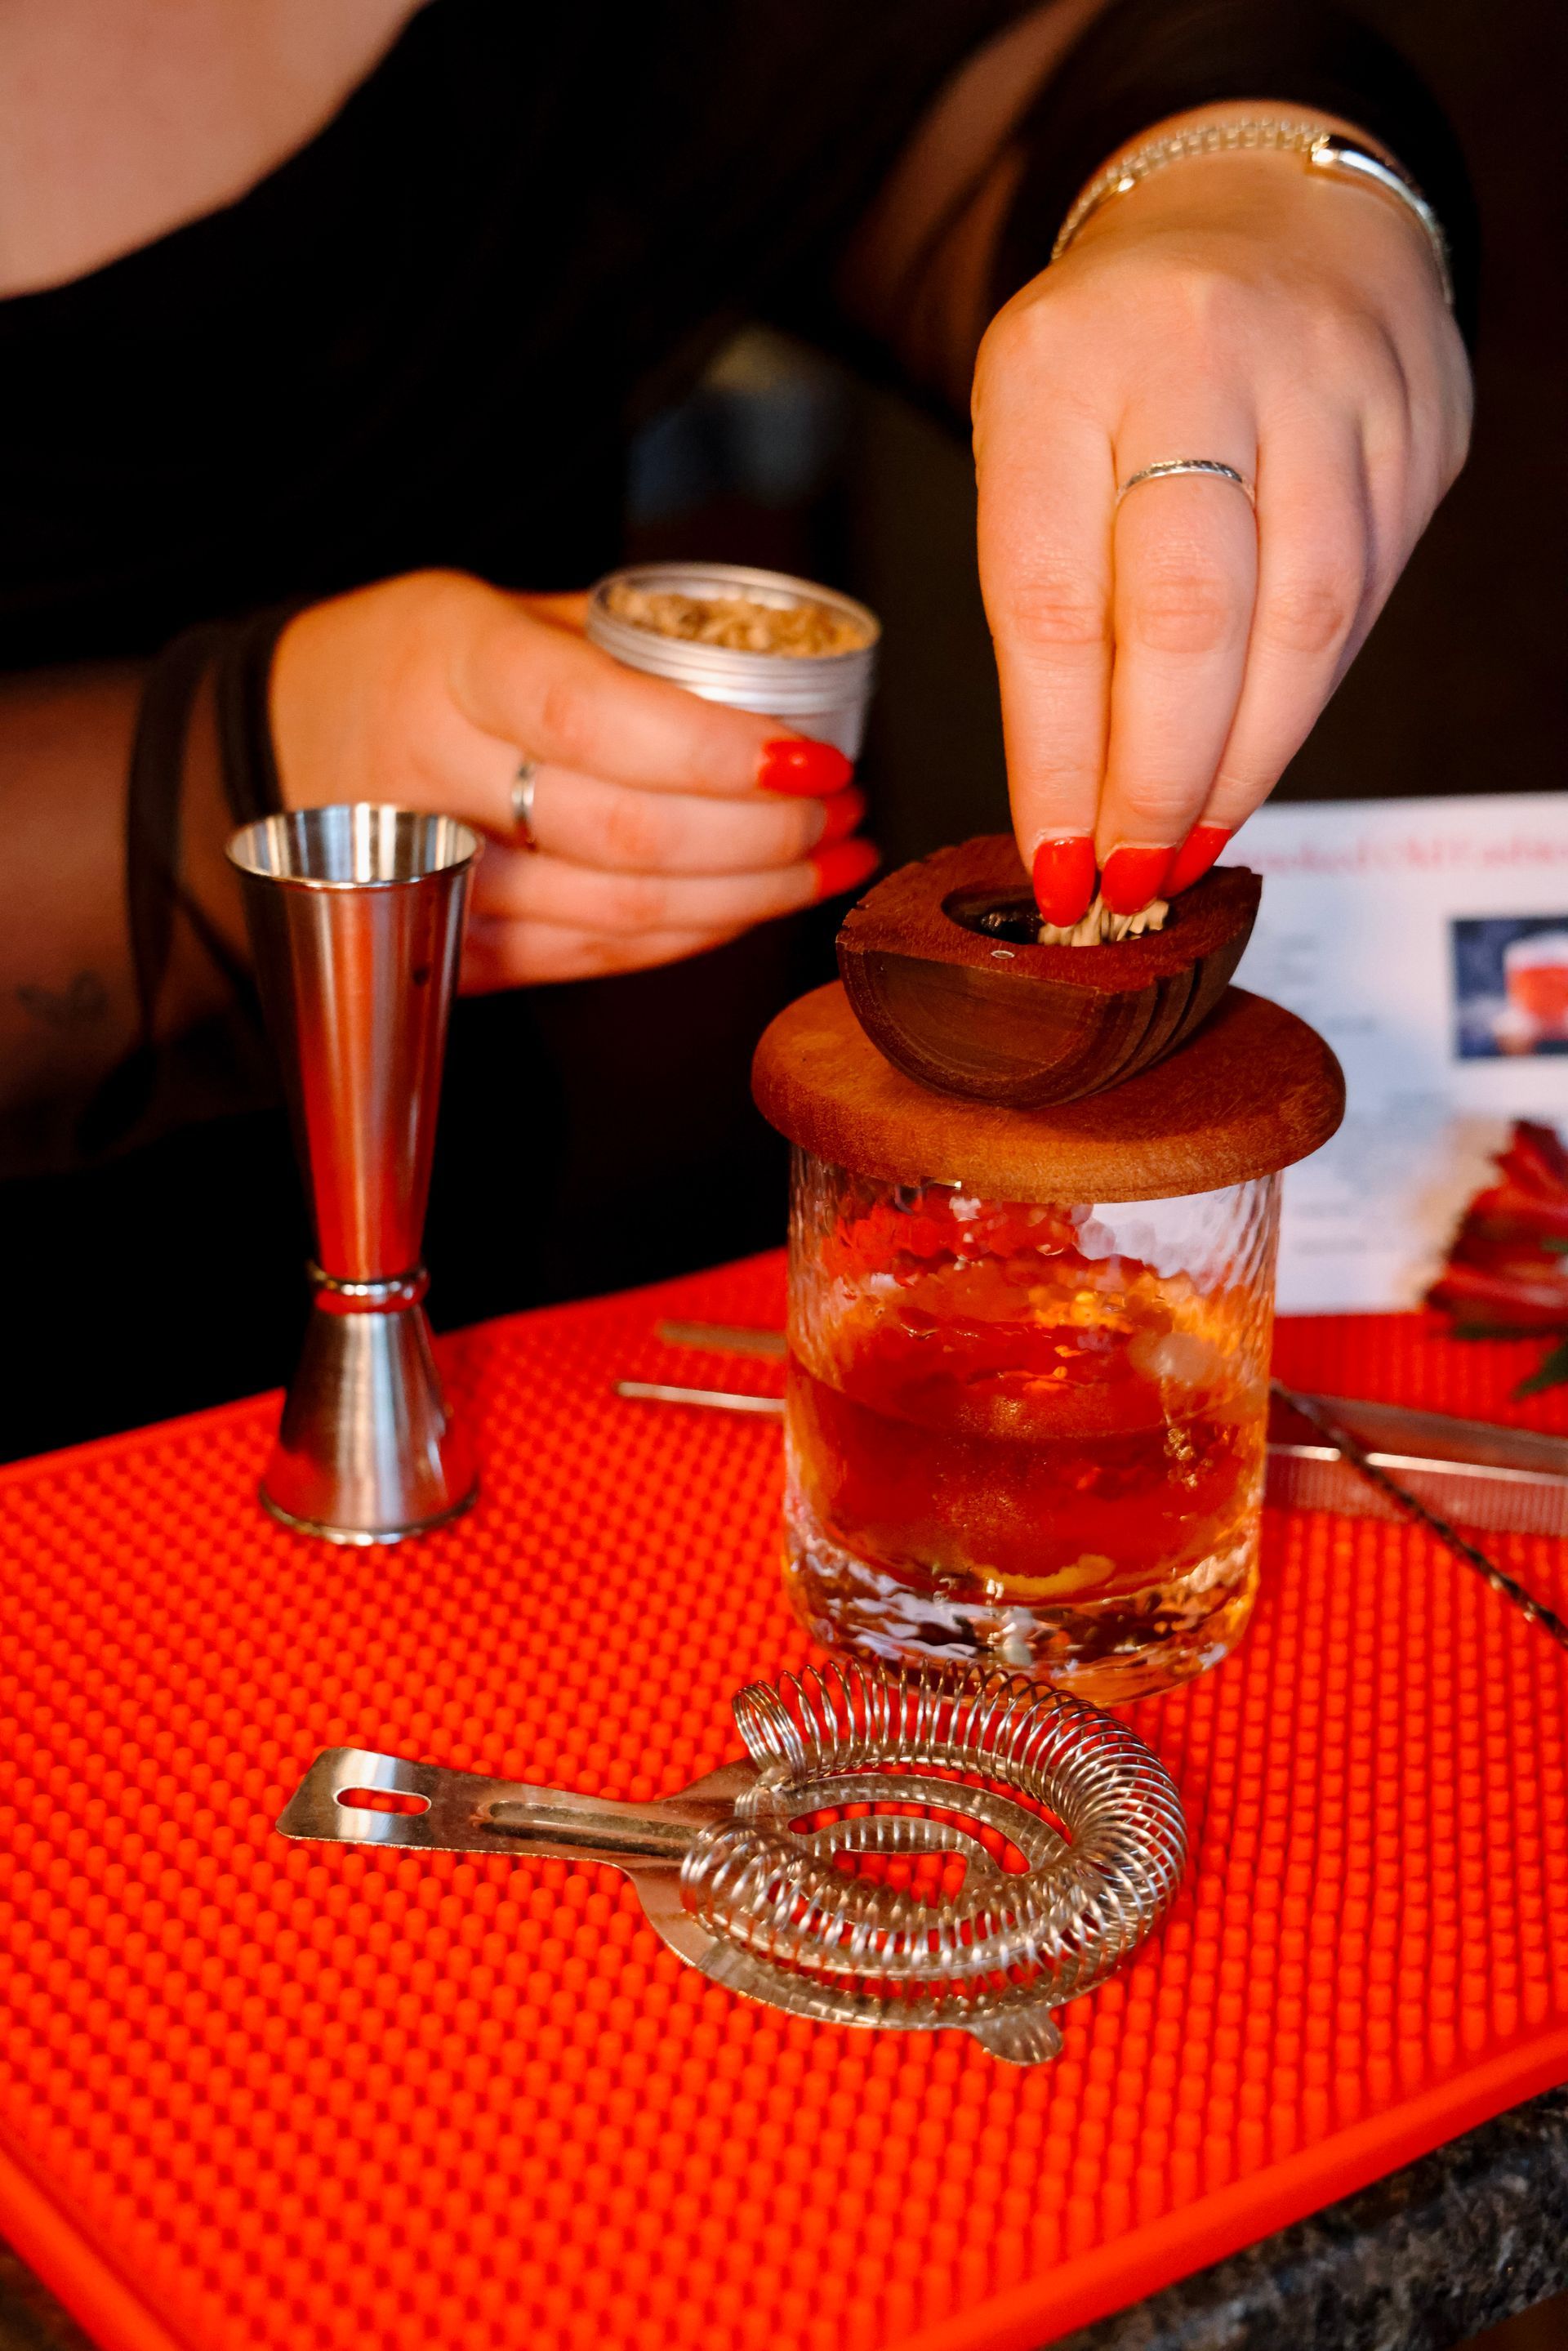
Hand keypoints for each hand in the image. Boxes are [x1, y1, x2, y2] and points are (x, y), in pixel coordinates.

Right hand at [269, 571, 874, 985]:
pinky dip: (700, 933)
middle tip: (844, 807)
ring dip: (755, 894)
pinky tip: (762, 900)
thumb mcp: (494, 612)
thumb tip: (779, 679)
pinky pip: (604, 958)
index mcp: (448, 662)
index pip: (597, 720)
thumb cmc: (410, 667)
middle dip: (767, 835)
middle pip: (629, 834)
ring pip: (627, 913)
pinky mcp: (456, 955)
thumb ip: (619, 648)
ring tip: (835, 855)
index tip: (816, 757)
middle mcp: (432, 776)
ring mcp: (439, 881)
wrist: (272, 748)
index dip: (720, 752)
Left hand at [972, 112, 1471, 920]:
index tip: (1054, 859)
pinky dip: (1300, 704)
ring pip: (1300, 621)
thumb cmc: (1116, 362)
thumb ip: (1047, 596)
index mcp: (1065, 365)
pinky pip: (1361, 601)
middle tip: (1128, 877)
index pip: (1054, 600)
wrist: (1259, 218)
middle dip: (1158, 780)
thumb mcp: (1028, 440)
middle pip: (1188, 616)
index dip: (1057, 757)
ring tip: (1189, 846)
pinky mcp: (1413, 426)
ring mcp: (1330, 386)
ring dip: (1241, 765)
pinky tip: (1254, 758)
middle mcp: (1202, 359)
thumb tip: (1072, 799)